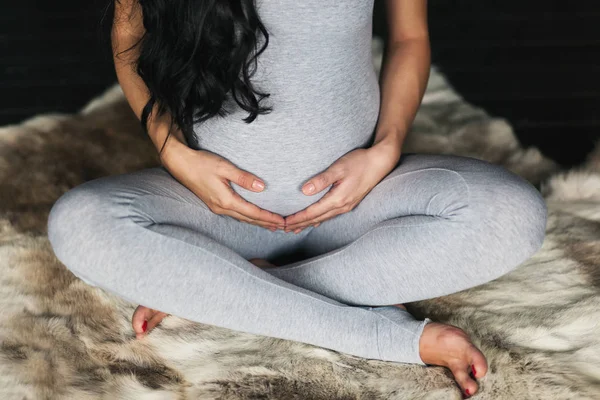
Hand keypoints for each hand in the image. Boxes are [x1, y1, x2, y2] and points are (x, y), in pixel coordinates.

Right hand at [163, 140, 284, 230]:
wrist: (180, 164)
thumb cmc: (201, 163)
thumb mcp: (224, 167)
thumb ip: (243, 178)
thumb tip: (262, 187)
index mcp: (226, 200)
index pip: (253, 213)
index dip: (269, 218)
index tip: (282, 221)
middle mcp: (222, 207)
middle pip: (249, 219)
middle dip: (266, 223)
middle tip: (283, 227)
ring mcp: (217, 207)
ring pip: (242, 218)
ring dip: (257, 222)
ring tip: (271, 226)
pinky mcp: (214, 203)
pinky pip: (235, 214)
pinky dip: (247, 217)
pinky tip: (252, 217)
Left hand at [284, 143, 400, 232]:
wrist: (380, 162)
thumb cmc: (360, 162)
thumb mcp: (339, 168)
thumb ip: (322, 179)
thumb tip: (304, 191)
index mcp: (338, 199)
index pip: (312, 213)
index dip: (297, 219)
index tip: (283, 223)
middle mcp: (342, 206)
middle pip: (316, 219)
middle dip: (299, 224)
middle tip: (283, 229)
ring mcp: (346, 206)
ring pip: (323, 219)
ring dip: (308, 224)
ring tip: (294, 229)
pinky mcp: (349, 202)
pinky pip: (330, 215)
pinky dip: (318, 219)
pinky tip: (314, 222)